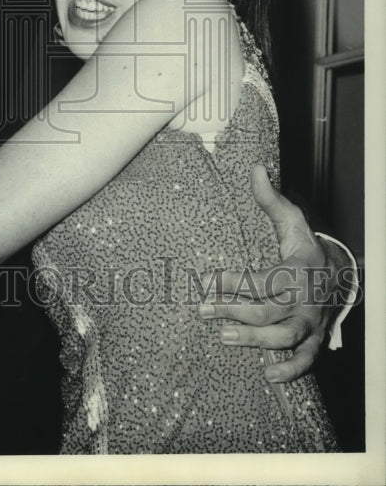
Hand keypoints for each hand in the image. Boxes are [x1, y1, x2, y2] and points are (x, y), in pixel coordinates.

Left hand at [198, 165, 331, 382]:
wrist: (339, 275)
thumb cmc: (305, 247)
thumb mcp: (291, 220)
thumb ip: (270, 198)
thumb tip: (255, 167)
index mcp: (296, 270)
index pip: (261, 279)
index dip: (231, 281)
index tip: (203, 280)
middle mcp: (303, 299)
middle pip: (267, 311)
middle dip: (233, 311)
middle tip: (203, 311)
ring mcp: (310, 323)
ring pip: (283, 338)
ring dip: (254, 340)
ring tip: (225, 337)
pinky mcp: (314, 341)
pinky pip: (306, 360)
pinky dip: (290, 370)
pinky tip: (267, 375)